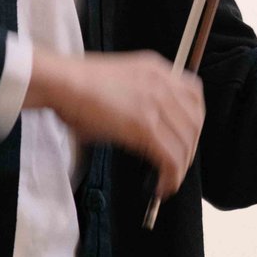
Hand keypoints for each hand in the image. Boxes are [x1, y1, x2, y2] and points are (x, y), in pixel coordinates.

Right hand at [25, 48, 204, 198]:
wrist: (61, 82)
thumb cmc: (75, 84)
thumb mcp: (119, 81)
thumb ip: (139, 98)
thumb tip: (141, 129)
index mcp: (157, 69)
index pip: (195, 95)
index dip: (195, 121)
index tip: (186, 137)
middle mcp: (162, 84)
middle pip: (195, 122)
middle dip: (189, 148)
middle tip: (177, 165)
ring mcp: (155, 104)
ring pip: (186, 143)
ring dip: (180, 167)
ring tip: (168, 181)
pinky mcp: (145, 126)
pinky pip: (170, 158)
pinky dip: (171, 176)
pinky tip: (162, 186)